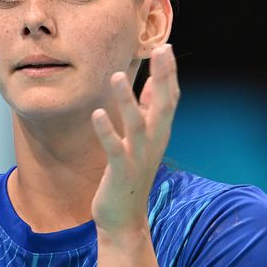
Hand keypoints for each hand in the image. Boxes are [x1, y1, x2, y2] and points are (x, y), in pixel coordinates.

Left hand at [90, 44, 179, 235]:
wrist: (125, 220)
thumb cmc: (131, 176)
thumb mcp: (142, 141)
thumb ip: (148, 114)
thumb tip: (152, 85)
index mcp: (159, 134)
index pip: (169, 99)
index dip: (169, 73)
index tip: (166, 47)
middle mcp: (154, 143)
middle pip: (162, 106)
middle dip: (163, 78)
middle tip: (162, 51)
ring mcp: (138, 157)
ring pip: (136, 124)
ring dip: (127, 100)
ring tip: (117, 76)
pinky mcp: (120, 171)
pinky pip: (114, 147)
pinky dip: (107, 130)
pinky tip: (97, 113)